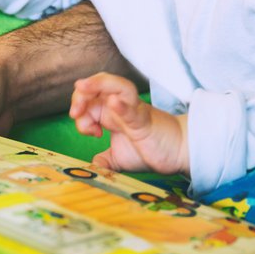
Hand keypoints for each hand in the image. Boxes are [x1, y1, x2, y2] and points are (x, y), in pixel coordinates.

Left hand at [70, 73, 187, 174]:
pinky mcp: (144, 120)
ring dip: (96, 85)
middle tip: (75, 113)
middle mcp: (120, 106)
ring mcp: (133, 110)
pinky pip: (131, 107)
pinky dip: (121, 104)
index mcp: (111, 113)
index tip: (87, 132)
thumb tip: (93, 168)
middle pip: (97, 86)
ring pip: (114, 86)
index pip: (88, 99)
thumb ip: (105, 161)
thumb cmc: (151, 149)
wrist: (179, 151)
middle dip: (80, 95)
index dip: (79, 109)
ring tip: (83, 89)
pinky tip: (113, 102)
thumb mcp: (120, 158)